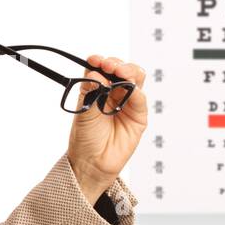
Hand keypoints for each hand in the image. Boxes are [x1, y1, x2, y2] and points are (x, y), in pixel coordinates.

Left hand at [65, 55, 148, 199]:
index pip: (102, 69)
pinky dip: (136, 91)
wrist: (92, 164)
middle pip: (121, 69)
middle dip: (116, 64)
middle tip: (108, 66)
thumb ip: (91, 91)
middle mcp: (114, 93)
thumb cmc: (85, 139)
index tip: (95, 60)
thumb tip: (95, 72)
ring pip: (135, 79)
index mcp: (98, 89)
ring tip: (119, 73)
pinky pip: (140, 99)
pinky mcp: (138, 116)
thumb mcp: (83, 112)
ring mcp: (127, 103)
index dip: (100, 61)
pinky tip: (130, 89)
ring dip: (129, 72)